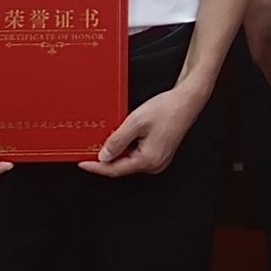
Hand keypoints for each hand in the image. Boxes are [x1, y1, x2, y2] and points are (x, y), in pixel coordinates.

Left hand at [91, 79, 205, 175]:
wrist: (187, 100)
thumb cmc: (168, 108)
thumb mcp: (136, 122)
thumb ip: (117, 141)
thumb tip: (103, 156)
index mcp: (148, 160)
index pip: (114, 170)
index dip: (96, 167)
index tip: (82, 163)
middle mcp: (154, 164)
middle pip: (122, 166)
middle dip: (106, 157)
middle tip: (92, 147)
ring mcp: (158, 160)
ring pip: (130, 160)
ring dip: (118, 151)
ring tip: (112, 136)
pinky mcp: (160, 153)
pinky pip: (138, 155)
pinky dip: (128, 147)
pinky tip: (125, 136)